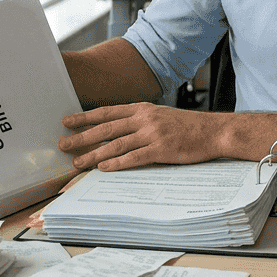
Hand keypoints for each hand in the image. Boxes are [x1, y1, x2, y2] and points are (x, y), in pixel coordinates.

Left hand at [59, 103, 223, 170]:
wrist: (213, 131)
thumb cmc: (188, 126)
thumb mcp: (161, 116)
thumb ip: (140, 120)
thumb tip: (116, 130)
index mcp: (143, 109)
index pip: (107, 112)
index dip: (85, 117)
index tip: (67, 122)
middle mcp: (145, 119)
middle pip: (106, 128)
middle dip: (82, 137)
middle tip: (63, 144)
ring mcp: (153, 134)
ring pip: (116, 144)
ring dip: (93, 153)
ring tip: (78, 162)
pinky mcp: (161, 149)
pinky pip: (134, 157)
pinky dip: (117, 163)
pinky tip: (104, 167)